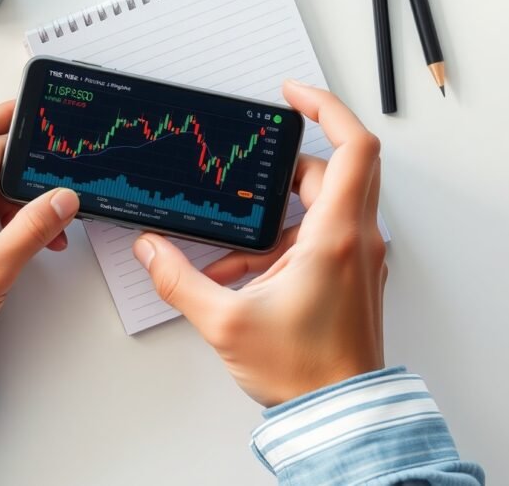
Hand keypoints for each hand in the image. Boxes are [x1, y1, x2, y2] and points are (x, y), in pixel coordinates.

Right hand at [132, 81, 386, 406]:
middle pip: (330, 171)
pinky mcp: (349, 274)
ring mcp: (356, 257)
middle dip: (282, 171)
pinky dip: (281, 246)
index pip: (352, 146)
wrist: (339, 415)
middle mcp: (355, 239)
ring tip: (230, 252)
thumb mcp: (226, 321)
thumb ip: (178, 279)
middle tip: (246, 175)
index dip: (324, 107)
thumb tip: (152, 250)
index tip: (291, 94)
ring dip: (273, 220)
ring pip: (319, 207)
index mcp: (335, 237)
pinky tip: (243, 276)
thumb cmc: (303, 372)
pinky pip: (317, 238)